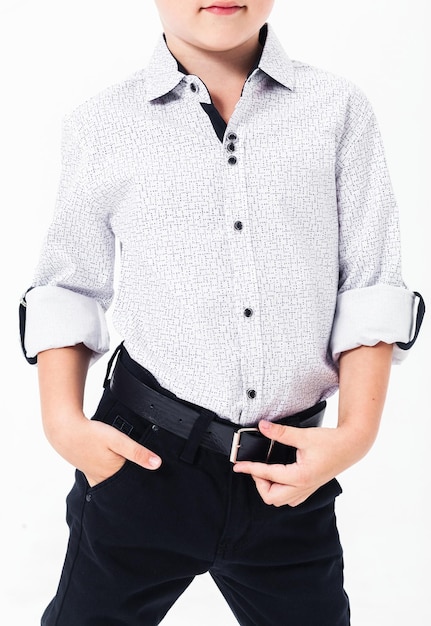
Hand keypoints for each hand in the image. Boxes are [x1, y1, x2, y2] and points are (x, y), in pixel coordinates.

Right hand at [45, 411, 161, 486]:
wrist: (65, 430)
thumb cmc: (91, 434)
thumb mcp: (118, 440)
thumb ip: (137, 452)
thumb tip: (157, 464)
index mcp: (112, 475)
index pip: (133, 485)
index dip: (145, 485)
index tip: (156, 487)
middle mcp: (103, 479)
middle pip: (123, 486)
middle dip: (134, 485)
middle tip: (148, 486)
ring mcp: (94, 476)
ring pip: (113, 483)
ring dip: (122, 481)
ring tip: (133, 479)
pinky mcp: (88, 470)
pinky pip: (103, 478)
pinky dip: (110, 476)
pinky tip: (114, 471)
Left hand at [233, 420, 370, 506]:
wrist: (352, 446)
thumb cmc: (332, 442)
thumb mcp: (304, 435)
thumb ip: (281, 432)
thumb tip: (263, 427)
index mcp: (300, 476)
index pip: (268, 476)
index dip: (250, 470)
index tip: (239, 466)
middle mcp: (303, 487)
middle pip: (271, 498)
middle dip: (259, 484)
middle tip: (256, 467)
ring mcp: (307, 489)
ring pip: (281, 500)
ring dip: (269, 488)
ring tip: (266, 471)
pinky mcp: (310, 487)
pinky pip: (290, 497)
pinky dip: (280, 490)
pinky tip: (278, 476)